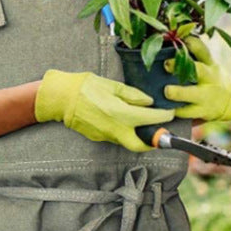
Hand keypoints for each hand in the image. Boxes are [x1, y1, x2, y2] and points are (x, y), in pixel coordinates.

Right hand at [34, 69, 175, 152]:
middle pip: (140, 145)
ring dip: (136, 135)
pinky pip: (115, 136)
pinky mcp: (97, 137)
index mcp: (122, 114)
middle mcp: (116, 129)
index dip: (164, 116)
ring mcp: (105, 135)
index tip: (169, 113)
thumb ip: (132, 95)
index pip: (151, 119)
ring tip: (140, 124)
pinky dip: (122, 131)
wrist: (61, 98)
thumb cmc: (84, 87)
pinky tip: (120, 121)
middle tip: (159, 133)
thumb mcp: (111, 85)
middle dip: (153, 142)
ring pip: (127, 141)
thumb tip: (148, 102)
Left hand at [163, 36, 230, 121]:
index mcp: (209, 65)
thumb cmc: (211, 79)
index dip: (192, 44)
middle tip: (166, 64)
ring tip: (167, 91)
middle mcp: (209, 78)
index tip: (182, 38)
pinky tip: (166, 109)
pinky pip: (189, 112)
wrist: (230, 103)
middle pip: (198, 70)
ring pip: (193, 94)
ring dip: (179, 93)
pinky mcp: (203, 111)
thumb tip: (171, 38)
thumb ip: (194, 55)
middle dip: (182, 67)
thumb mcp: (208, 65)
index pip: (202, 51)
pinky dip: (177, 111)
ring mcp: (207, 95)